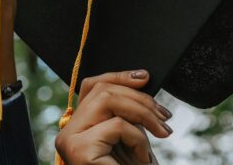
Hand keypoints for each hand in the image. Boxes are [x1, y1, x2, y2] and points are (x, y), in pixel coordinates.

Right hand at [55, 70, 170, 164]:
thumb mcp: (127, 141)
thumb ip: (125, 115)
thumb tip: (141, 80)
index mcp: (76, 127)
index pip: (91, 86)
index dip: (118, 76)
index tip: (145, 77)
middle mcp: (66, 131)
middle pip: (102, 90)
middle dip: (140, 98)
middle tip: (166, 118)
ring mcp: (70, 140)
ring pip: (108, 100)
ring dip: (143, 113)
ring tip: (162, 134)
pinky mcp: (80, 151)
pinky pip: (117, 126)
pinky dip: (139, 140)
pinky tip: (143, 159)